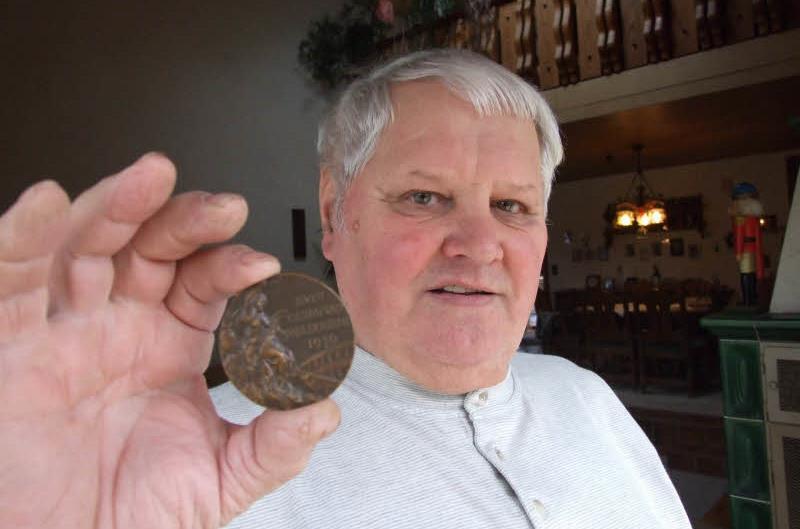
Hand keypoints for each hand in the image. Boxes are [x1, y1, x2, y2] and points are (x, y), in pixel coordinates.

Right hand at [0, 153, 339, 528]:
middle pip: (152, 248)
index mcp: (170, 345)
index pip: (205, 281)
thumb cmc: (130, 515)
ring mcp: (64, 329)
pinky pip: (11, 281)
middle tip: (226, 207)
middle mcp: (119, 325)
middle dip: (187, 220)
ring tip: (152, 176)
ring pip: (87, 246)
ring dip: (118, 206)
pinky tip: (47, 205)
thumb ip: (274, 447)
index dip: (232, 265)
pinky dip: (22, 239)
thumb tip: (326, 411)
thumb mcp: (217, 482)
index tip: (264, 266)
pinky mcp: (8, 344)